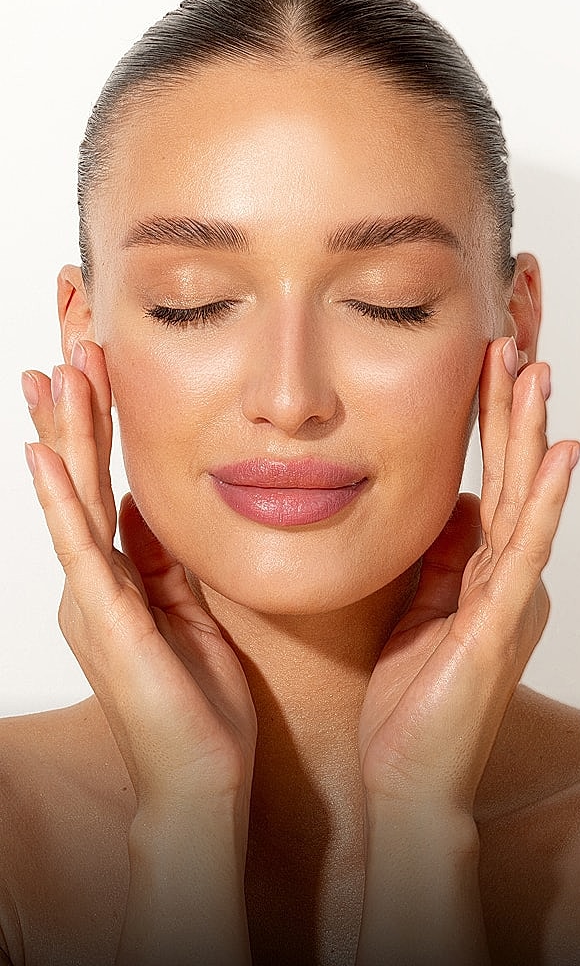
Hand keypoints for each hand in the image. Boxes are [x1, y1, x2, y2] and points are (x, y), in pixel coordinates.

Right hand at [22, 341, 256, 809]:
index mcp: (117, 578)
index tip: (93, 365)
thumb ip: (162, 560)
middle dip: (74, 410)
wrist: (200, 781)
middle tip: (68, 343)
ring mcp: (94, 599)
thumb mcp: (188, 611)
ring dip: (66, 433)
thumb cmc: (200, 703)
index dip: (95, 425)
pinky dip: (60, 499)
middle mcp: (95, 581)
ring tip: (58, 371)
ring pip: (74, 499)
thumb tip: (147, 507)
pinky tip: (43, 454)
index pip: (102, 483)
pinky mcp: (106, 620)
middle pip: (80, 477)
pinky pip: (81, 548)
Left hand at [358, 337, 578, 812]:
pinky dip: (544, 500)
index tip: (481, 362)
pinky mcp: (499, 623)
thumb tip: (450, 503)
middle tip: (510, 340)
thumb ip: (439, 557)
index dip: (486, 421)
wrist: (408, 780)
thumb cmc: (409, 701)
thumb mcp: (419, 608)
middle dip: (508, 408)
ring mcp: (507, 597)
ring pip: (522, 497)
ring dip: (528, 433)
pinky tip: (558, 454)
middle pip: (509, 474)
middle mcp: (503, 575)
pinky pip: (524, 550)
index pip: (487, 478)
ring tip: (533, 372)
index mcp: (481, 571)